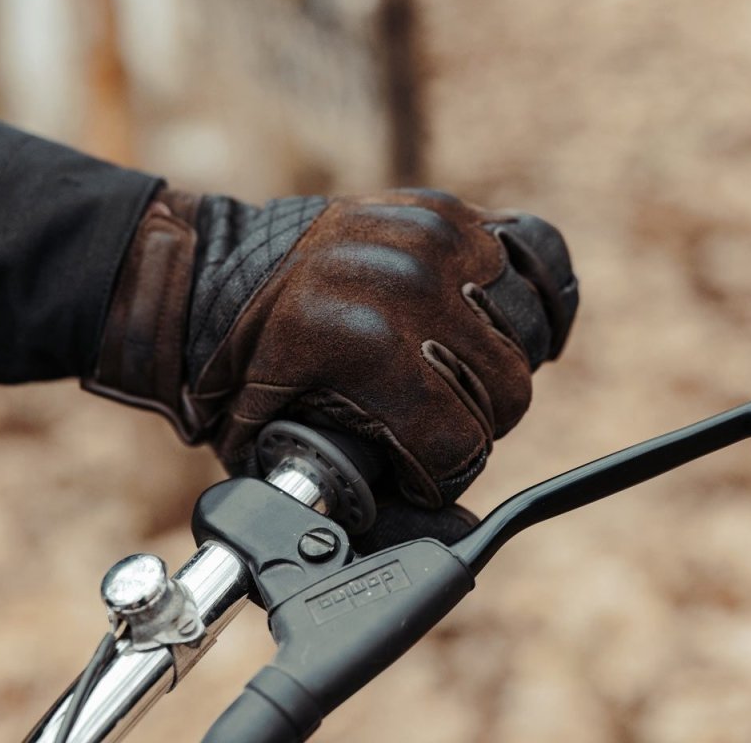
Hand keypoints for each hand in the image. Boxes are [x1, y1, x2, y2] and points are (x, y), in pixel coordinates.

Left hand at [86, 188, 577, 548]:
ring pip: (527, 330)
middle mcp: (408, 286)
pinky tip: (507, 319)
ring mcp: (433, 239)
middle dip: (477, 422)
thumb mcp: (276, 446)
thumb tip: (456, 538)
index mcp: (365, 346)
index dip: (443, 471)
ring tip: (457, 372)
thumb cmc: (238, 371)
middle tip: (435, 421)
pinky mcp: (446, 211)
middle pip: (508, 389)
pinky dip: (535, 291)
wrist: (213, 275)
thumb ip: (361, 502)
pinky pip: (537, 251)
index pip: (463, 439)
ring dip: (499, 362)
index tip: (420, 468)